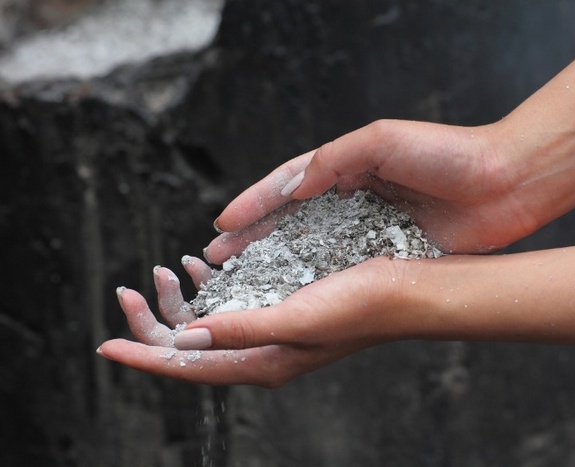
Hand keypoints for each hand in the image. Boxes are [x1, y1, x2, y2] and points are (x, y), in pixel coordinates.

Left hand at [98, 254, 419, 386]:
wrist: (404, 291)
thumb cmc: (360, 306)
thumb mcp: (297, 320)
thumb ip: (241, 331)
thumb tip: (185, 340)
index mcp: (262, 361)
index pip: (188, 366)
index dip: (144, 356)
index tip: (106, 345)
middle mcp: (261, 351)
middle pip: (191, 346)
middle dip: (154, 321)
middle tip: (130, 288)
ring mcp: (270, 331)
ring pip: (208, 324)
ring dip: (180, 301)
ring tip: (165, 269)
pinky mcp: (281, 308)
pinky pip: (231, 306)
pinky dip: (209, 289)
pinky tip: (203, 268)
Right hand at [204, 120, 537, 260]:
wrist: (509, 182)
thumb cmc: (450, 152)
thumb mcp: (383, 140)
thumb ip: (332, 159)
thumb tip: (291, 186)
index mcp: (346, 166)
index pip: (287, 185)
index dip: (253, 204)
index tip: (222, 225)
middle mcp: (352, 198)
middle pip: (290, 222)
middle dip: (253, 240)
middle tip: (217, 260)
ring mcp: (369, 228)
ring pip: (312, 249)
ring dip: (277, 264)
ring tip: (245, 280)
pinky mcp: (390, 252)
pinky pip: (345, 268)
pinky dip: (318, 281)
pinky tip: (295, 295)